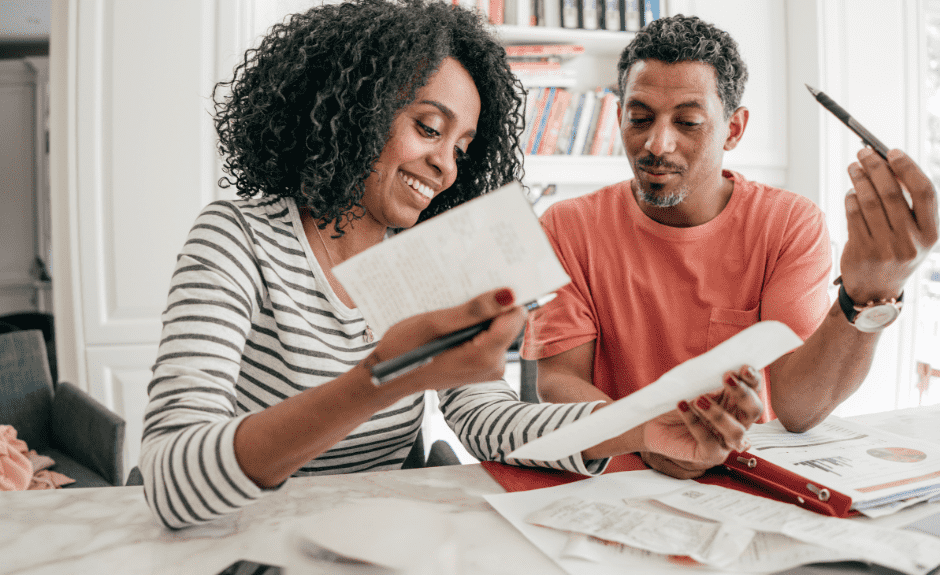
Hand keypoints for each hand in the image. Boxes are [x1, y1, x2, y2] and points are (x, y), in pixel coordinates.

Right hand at [368, 287, 525, 393]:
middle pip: (508, 322)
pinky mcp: (482, 367)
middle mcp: (494, 366)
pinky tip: (454, 323)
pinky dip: (475, 327)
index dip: (503, 297)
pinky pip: (489, 338)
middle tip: (463, 296)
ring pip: (498, 328)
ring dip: (479, 316)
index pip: (515, 316)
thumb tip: (508, 295)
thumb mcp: (434, 324)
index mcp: (484, 356)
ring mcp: (489, 368)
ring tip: (453, 311)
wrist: (390, 377)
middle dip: (489, 307)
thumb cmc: (404, 349)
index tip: (486, 283)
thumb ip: (473, 310)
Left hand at [640, 365, 763, 478]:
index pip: (754, 390)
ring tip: (698, 399)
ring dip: (719, 413)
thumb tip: (720, 369)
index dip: (753, 380)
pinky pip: (709, 441)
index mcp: (735, 402)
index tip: (744, 368)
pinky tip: (682, 406)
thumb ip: (709, 380)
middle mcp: (736, 422)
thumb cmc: (677, 403)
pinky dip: (695, 422)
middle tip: (728, 378)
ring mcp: (725, 441)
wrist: (654, 424)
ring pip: (736, 431)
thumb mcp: (692, 386)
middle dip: (744, 394)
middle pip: (754, 410)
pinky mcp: (709, 455)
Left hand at [840, 148, 937, 303]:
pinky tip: (851, 191)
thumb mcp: (913, 234)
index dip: (909, 168)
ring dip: (859, 179)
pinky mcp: (862, 253)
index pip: (925, 192)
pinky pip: (853, 216)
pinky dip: (850, 198)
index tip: (892, 151)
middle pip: (892, 193)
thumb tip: (888, 163)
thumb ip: (908, 204)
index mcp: (931, 234)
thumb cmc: (896, 252)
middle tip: (864, 152)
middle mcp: (911, 242)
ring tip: (853, 167)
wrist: (877, 292)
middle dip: (876, 167)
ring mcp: (885, 249)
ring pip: (869, 202)